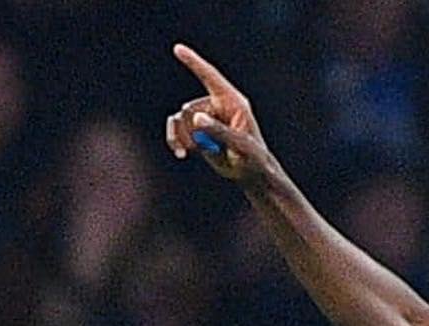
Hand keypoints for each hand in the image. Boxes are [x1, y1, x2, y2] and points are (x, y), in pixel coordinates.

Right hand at [165, 44, 273, 185]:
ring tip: (190, 152)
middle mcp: (217, 105)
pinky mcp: (198, 130)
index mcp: (233, 102)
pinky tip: (180, 153)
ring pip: (180, 119)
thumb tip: (197, 118)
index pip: (211, 78)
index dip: (194, 63)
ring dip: (182, 137)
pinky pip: (176, 129)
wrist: (252, 174)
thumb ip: (220, 131)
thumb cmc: (254, 158)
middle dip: (191, 130)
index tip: (178, 49)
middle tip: (202, 149)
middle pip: (190, 109)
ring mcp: (206, 117)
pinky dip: (174, 140)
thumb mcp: (241, 146)